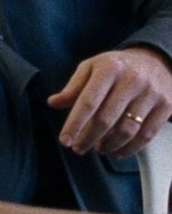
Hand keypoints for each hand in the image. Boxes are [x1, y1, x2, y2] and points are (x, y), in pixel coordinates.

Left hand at [47, 45, 171, 158]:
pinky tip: (117, 152)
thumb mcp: (92, 67)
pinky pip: (147, 135)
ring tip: (97, 148)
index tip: (64, 140)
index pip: (88, 101)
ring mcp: (151, 94)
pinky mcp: (166, 106)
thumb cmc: (117, 67)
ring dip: (109, 145)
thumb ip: (73, 86)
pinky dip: (130, 148)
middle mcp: (131, 80)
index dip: (75, 124)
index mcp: (109, 68)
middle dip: (89, 138)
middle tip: (78, 148)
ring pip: (127, 130)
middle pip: (106, 118)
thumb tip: (52, 102)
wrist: (156, 61)